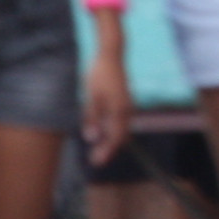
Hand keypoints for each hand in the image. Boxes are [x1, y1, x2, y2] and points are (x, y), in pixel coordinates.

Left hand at [81, 44, 131, 164]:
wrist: (111, 55)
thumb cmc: (99, 75)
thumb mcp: (91, 96)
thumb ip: (92, 117)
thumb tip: (91, 138)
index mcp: (120, 110)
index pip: (116, 137)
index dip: (107, 152)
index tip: (96, 163)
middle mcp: (127, 109)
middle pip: (121, 136)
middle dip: (109, 149)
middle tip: (96, 160)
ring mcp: (127, 104)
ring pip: (122, 129)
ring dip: (111, 140)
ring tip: (98, 149)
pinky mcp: (124, 100)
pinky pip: (121, 121)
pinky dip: (113, 130)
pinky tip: (102, 132)